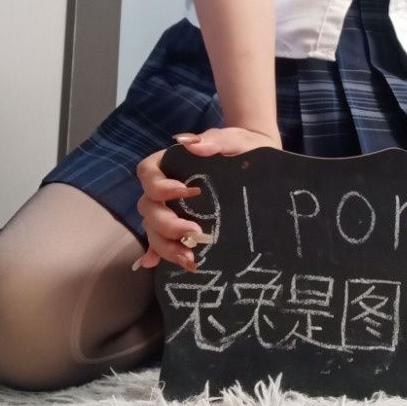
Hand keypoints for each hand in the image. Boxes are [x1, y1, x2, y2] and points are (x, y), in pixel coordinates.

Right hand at [133, 126, 282, 272]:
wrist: (259, 161)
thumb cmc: (241, 146)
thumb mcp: (233, 140)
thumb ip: (214, 140)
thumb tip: (191, 144)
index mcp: (169, 163)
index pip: (148, 173)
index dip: (158, 186)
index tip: (184, 191)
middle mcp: (165, 189)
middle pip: (149, 207)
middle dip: (167, 224)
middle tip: (194, 232)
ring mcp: (173, 209)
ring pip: (154, 230)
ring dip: (167, 246)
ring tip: (189, 259)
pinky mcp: (183, 227)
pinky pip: (165, 242)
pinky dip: (162, 254)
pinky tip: (168, 265)